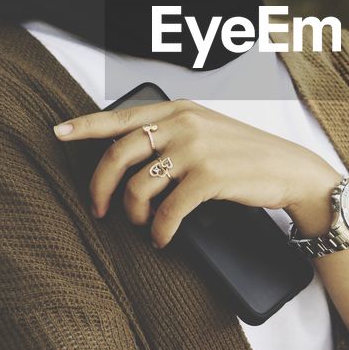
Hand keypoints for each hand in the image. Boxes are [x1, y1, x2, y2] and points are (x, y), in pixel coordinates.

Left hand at [53, 99, 340, 247]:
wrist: (290, 171)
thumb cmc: (244, 155)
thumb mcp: (206, 130)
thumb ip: (171, 131)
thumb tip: (127, 151)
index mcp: (178, 109)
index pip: (121, 115)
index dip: (85, 125)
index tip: (58, 132)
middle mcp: (183, 123)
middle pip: (118, 153)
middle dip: (99, 186)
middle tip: (97, 209)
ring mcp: (196, 149)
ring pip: (138, 185)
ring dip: (134, 214)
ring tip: (144, 226)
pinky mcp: (209, 177)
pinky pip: (167, 210)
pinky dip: (160, 231)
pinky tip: (163, 239)